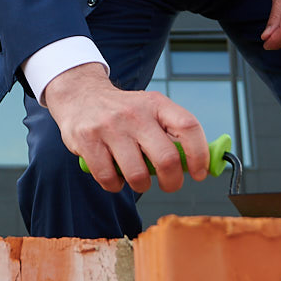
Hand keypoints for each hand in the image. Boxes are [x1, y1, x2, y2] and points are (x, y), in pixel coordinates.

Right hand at [40, 63, 209, 194]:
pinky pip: (109, 178)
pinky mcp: (88, 141)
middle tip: (169, 184)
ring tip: (137, 178)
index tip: (199, 173)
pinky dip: (115, 185)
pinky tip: (115, 176)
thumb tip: (200, 163)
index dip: (199, 155)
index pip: (188, 127)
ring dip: (142, 185)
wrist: (80, 95)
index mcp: (156, 104)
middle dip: (172, 182)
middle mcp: (135, 113)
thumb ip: (172, 132)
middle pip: (167, 159)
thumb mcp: (150, 109)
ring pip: (138, 175)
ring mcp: (110, 127)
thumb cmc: (123, 111)